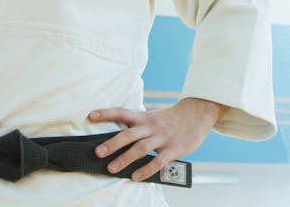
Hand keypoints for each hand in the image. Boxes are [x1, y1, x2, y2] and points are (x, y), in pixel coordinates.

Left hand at [87, 98, 226, 180]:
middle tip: (98, 152)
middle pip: (129, 134)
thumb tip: (119, 140)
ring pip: (141, 148)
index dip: (106, 113)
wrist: (198, 113)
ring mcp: (163, 137)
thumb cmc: (172, 119)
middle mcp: (152, 126)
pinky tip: (136, 177)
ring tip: (112, 168)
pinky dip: (147, 169)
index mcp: (145, 117)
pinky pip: (159, 161)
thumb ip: (139, 127)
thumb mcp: (154, 117)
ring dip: (125, 158)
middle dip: (113, 143)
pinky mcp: (174, 148)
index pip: (122, 112)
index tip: (90, 116)